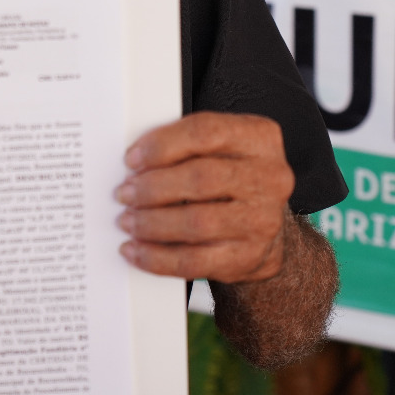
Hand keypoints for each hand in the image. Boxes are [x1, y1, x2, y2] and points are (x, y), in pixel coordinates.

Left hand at [114, 111, 294, 282]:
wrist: (266, 228)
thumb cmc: (233, 180)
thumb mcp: (223, 148)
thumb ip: (188, 145)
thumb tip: (137, 161)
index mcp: (259, 138)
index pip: (205, 132)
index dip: (162, 145)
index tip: (132, 159)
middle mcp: (269, 177)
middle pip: (200, 178)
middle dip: (153, 187)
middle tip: (125, 193)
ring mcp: (262, 220)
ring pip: (196, 222)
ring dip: (151, 223)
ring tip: (128, 221)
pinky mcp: (248, 257)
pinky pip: (194, 261)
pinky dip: (157, 258)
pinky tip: (137, 251)